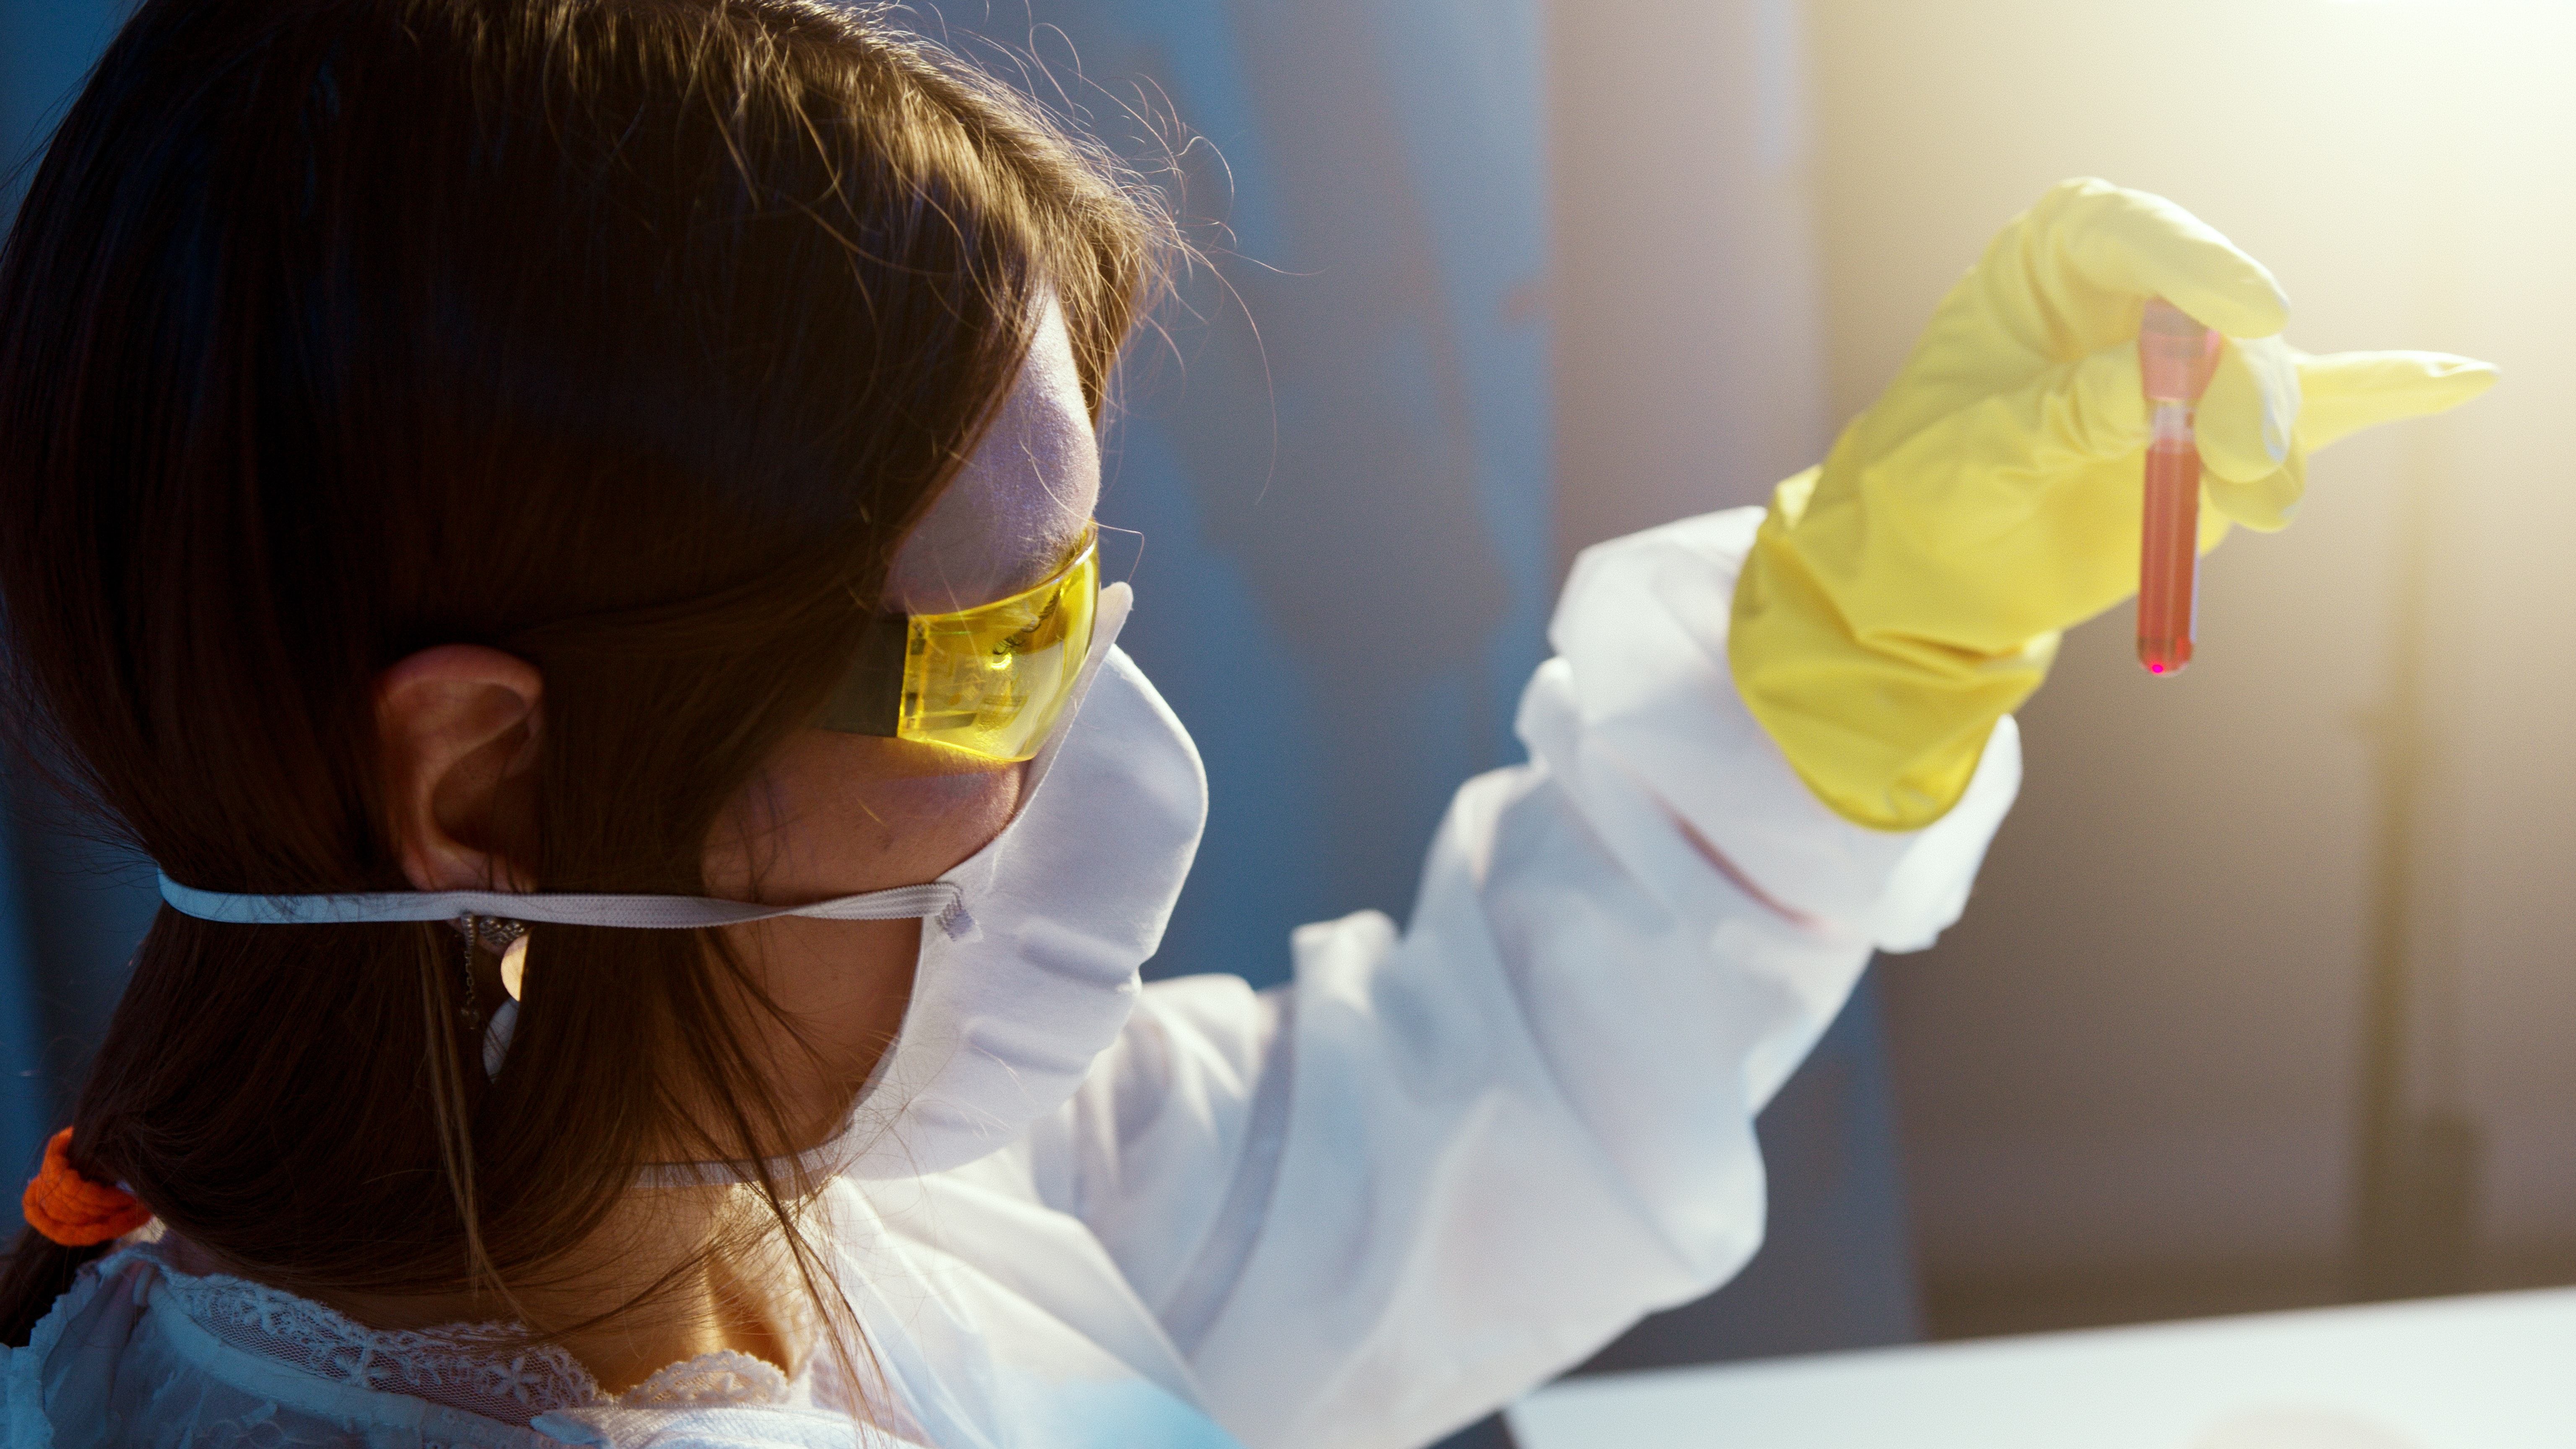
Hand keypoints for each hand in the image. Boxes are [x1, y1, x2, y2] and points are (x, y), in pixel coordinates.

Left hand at [1729, 178, 2495, 830]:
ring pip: (2261, 378)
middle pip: (2211, 316)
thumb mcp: (1969, 456)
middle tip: (2245, 462)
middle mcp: (2127, 296)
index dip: (2196, 263)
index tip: (2258, 313)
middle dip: (2242, 389)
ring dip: (2273, 439)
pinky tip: (2462, 379)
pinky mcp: (2218, 434)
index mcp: (2047, 261)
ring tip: (2263, 503)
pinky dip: (2384, 395)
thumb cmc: (1922, 489)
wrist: (1925, 573)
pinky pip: (2310, 408)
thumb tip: (2163, 387)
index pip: (2126, 230)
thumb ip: (2062, 416)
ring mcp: (2183, 364)